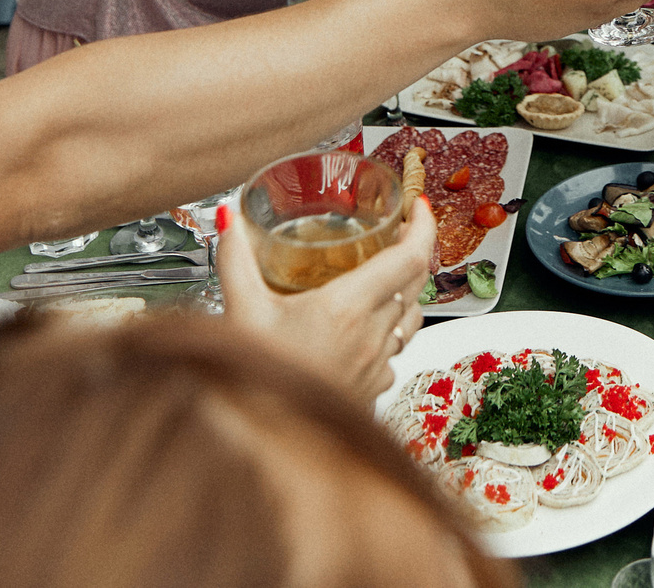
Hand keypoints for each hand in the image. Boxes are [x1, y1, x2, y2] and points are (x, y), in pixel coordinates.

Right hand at [216, 197, 433, 403]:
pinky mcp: (372, 390)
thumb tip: (230, 218)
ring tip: (383, 274)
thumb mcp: (240, 312)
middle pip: (416, 284)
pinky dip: (388, 331)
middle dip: (413, 251)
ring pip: (410, 318)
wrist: (263, 447)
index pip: (411, 259)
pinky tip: (362, 328)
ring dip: (404, 291)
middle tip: (398, 230)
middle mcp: (372, 338)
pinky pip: (395, 351)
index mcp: (348, 310)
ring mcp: (377, 367)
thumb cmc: (253, 384)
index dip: (422, 226)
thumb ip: (236, 260)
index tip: (417, 206)